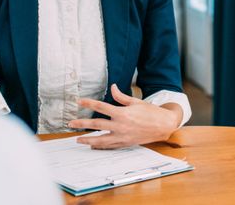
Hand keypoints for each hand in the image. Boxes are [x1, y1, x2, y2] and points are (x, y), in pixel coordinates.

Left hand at [68, 84, 182, 148]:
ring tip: (78, 140)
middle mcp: (120, 125)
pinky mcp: (125, 143)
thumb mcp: (136, 101)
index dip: (89, 103)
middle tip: (70, 123)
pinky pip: (109, 146)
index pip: (101, 107)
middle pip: (96, 124)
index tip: (79, 102)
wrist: (163, 126)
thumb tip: (112, 87)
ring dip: (88, 140)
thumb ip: (121, 96)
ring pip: (101, 139)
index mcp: (122, 113)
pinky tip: (93, 146)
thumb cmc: (150, 112)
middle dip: (82, 124)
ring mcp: (122, 136)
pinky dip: (100, 146)